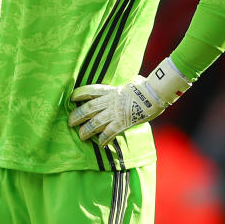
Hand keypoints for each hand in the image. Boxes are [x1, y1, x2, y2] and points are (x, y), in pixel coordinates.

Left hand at [68, 58, 189, 146]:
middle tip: (70, 122)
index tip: (72, 98)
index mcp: (110, 91)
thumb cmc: (146, 87)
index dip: (79, 94)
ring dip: (86, 130)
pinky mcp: (122, 123)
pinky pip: (109, 132)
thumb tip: (136, 79)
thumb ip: (128, 85)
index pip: (90, 91)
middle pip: (87, 109)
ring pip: (95, 123)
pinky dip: (103, 139)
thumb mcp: (132, 83)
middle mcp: (109, 101)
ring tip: (80, 136)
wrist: (154, 93)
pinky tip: (100, 144)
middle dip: (76, 116)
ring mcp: (115, 112)